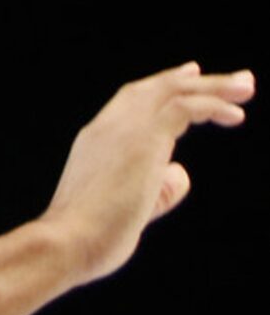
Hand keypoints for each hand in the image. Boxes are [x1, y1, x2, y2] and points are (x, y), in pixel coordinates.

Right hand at [41, 62, 253, 284]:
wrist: (67, 241)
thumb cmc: (93, 236)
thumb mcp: (130, 208)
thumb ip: (157, 188)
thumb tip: (182, 173)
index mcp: (101, 136)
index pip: (136, 98)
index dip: (166, 84)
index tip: (191, 73)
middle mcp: (112, 123)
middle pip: (160, 87)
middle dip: (198, 80)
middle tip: (237, 80)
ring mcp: (127, 128)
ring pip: (175, 91)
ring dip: (214, 87)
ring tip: (246, 86)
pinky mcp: (145, 139)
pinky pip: (184, 108)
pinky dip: (210, 105)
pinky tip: (235, 115)